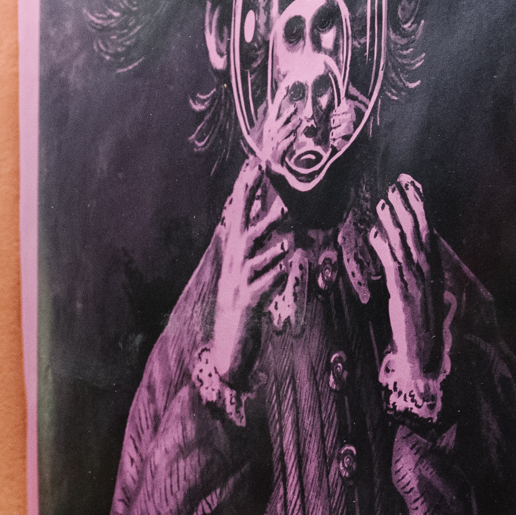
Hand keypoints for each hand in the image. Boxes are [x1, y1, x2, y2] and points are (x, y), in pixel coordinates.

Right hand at [206, 157, 294, 392]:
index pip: (239, 215)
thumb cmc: (243, 311)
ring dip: (269, 243)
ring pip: (254, 257)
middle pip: (242, 227)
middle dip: (251, 201)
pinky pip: (262, 285)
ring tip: (286, 230)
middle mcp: (233, 266)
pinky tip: (286, 267)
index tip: (255, 163)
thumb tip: (283, 234)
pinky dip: (273, 275)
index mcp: (234, 257)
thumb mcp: (248, 279)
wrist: (229, 350)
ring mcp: (238, 284)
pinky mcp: (247, 304)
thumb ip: (262, 256)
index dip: (247, 189)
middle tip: (262, 175)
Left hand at [368, 175, 451, 383]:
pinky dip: (384, 245)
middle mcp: (428, 271)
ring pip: (404, 243)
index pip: (427, 230)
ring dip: (394, 219)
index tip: (412, 187)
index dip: (420, 207)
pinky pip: (392, 262)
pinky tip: (375, 231)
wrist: (425, 354)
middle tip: (397, 183)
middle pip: (417, 231)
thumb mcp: (417, 293)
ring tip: (384, 199)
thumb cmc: (420, 326)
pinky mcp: (403, 291)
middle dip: (408, 205)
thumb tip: (393, 243)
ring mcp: (416, 280)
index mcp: (434, 268)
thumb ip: (409, 269)